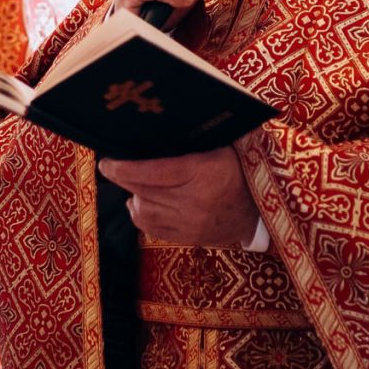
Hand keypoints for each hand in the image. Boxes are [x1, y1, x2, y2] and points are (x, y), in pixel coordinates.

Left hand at [99, 148, 258, 247]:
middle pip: (144, 191)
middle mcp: (194, 202)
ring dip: (134, 198)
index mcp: (202, 173)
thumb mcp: (221, 148)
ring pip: (143, 212)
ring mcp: (190, 224)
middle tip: (116, 168)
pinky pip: (151, 230)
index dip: (124, 168)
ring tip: (137, 187)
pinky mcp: (188, 239)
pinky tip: (145, 204)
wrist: (261, 212)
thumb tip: (154, 129)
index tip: (106, 164)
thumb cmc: (239, 171)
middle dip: (124, 179)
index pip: (152, 172)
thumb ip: (191, 143)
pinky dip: (142, 216)